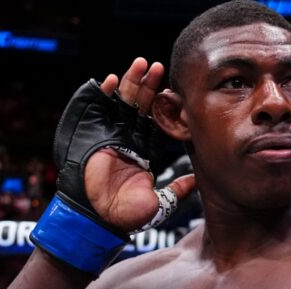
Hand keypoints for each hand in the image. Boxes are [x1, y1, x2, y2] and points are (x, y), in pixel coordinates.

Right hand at [84, 58, 195, 231]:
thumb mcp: (162, 202)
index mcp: (142, 150)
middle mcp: (125, 139)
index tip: (175, 91)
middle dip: (148, 86)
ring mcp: (108, 136)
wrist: (102, 221)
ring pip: (120, 102)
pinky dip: (102, 94)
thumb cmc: (128, 215)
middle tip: (160, 67)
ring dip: (129, 82)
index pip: (154, 121)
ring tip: (141, 64)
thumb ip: (178, 190)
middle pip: (138, 105)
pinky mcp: (91, 137)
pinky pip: (95, 110)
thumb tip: (198, 182)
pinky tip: (112, 80)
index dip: (163, 106)